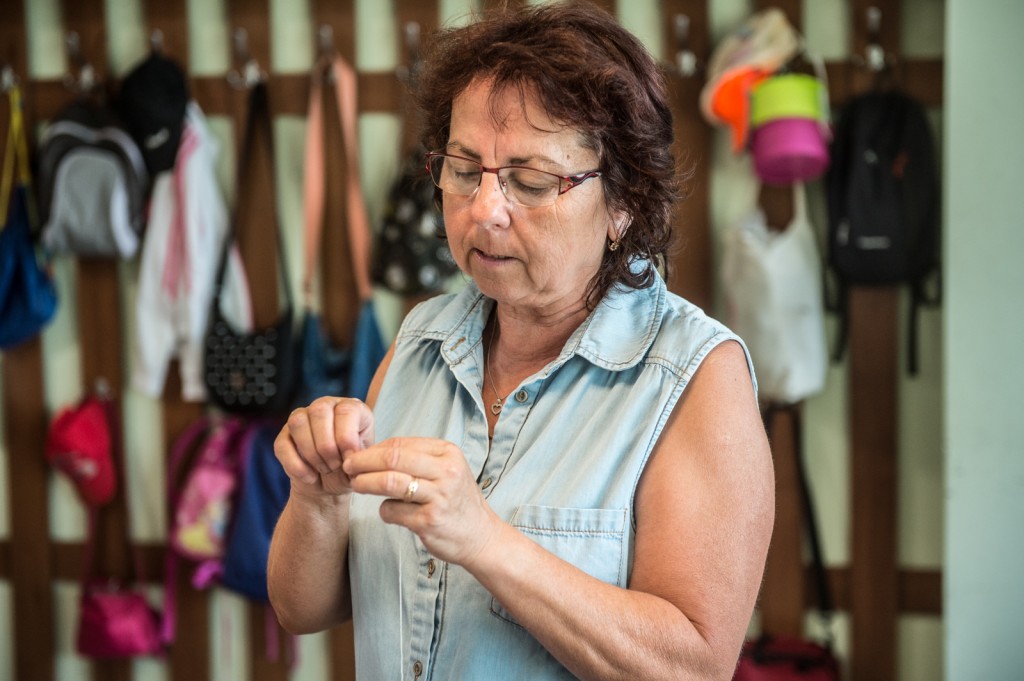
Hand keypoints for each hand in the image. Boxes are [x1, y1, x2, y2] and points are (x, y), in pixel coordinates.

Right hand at [274, 396, 374, 498]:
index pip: (346, 410)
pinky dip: (296, 465)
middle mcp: (327, 406)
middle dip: (327, 446)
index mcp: (352, 408)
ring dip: (311, 453)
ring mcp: (303, 418)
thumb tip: (349, 455)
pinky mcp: (284, 436)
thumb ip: (359, 455)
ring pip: (298, 422)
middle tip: (336, 465)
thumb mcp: (361, 462)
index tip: (349, 459)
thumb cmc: (350, 470)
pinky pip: (282, 445)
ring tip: (324, 469)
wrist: (330, 487)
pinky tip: (310, 477)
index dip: (346, 437)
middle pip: (319, 411)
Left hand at [342, 437, 501, 566]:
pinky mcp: (430, 521)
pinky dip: (384, 510)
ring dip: (365, 483)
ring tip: (356, 485)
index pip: (400, 444)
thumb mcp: (446, 469)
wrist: (481, 537)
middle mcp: (446, 471)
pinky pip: (393, 511)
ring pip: (389, 482)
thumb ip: (415, 458)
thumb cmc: (456, 500)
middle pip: (392, 458)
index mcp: (448, 453)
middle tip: (347, 467)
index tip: (357, 456)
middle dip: (363, 461)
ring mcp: (439, 497)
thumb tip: (372, 452)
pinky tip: (389, 511)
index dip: (373, 449)